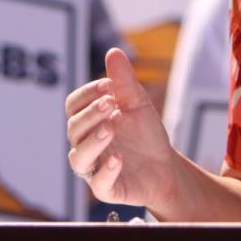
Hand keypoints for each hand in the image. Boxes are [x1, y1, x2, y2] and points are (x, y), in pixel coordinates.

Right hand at [65, 47, 176, 207]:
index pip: (74, 105)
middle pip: (74, 128)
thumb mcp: (138, 103)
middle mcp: (86, 144)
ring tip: (110, 129)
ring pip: (78, 158)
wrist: (166, 166)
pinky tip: (118, 158)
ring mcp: (94, 167)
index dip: (88, 93)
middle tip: (111, 103)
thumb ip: (124, 81)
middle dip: (91, 114)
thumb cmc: (145, 134)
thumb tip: (113, 51)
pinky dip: (106, 171)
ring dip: (92, 141)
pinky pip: (99, 183)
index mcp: (89, 121)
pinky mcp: (107, 189)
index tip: (110, 86)